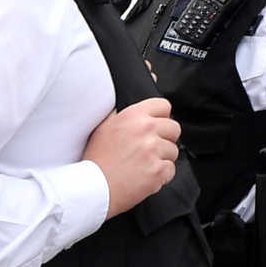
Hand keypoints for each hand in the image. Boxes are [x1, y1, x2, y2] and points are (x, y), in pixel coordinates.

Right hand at [82, 98, 181, 215]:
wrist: (91, 190)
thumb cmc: (96, 159)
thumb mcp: (105, 125)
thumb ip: (124, 106)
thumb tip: (147, 77)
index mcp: (134, 116)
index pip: (164, 106)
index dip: (160, 117)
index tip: (153, 127)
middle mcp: (146, 131)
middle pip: (174, 128)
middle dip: (164, 138)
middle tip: (147, 148)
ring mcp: (153, 151)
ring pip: (173, 151)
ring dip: (161, 158)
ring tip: (142, 164)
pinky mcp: (158, 171)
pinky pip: (171, 170)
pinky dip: (161, 175)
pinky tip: (144, 176)